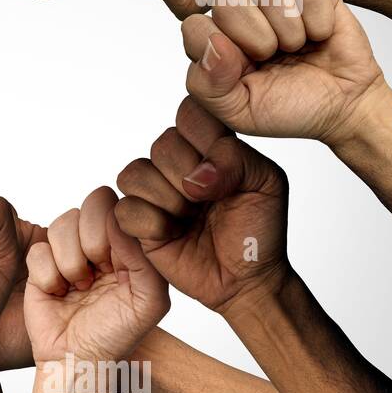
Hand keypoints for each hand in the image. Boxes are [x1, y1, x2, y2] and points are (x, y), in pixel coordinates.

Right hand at [23, 186, 169, 364]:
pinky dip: (48, 276)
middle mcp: (96, 241)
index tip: (117, 265)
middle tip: (96, 275)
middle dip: (91, 242)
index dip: (113, 229)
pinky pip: (38, 250)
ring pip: (61, 224)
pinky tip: (58, 292)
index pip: (119, 206)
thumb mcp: (149, 300)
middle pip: (88, 206)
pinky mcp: (38, 263)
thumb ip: (144, 257)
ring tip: (78, 287)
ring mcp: (66, 250)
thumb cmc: (115, 334)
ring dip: (70, 262)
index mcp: (126, 244)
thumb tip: (118, 219)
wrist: (76, 360)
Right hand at [115, 98, 289, 313]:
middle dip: (188, 177)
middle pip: (162, 145)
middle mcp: (176, 163)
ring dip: (168, 202)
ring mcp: (153, 191)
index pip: (190, 113)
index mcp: (208, 144)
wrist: (246, 279)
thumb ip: (237, 159)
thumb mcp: (266, 183)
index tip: (227, 168)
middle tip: (209, 201)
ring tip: (190, 219)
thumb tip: (194, 176)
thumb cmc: (258, 230)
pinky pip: (125, 209)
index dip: (203, 138)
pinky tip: (172, 234)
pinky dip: (152, 224)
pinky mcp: (136, 222)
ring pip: (135, 174)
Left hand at [181, 0, 385, 145]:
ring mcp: (278, 4)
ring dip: (287, 29)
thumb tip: (212, 46)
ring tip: (296, 49)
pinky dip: (317, 22)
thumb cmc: (288, 109)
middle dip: (253, 37)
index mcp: (217, 45)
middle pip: (226, 1)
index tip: (242, 70)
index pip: (194, 25)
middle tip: (271, 58)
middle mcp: (242, 19)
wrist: (342, 109)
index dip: (218, 47)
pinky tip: (320, 38)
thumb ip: (208, 86)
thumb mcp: (238, 113)